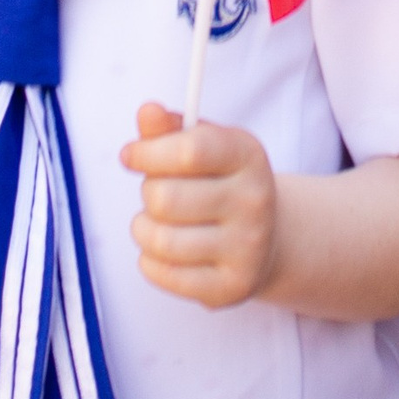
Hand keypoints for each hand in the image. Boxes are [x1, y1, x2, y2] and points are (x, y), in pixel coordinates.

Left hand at [124, 102, 281, 305]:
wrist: (268, 238)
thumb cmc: (220, 183)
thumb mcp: (203, 146)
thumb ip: (169, 129)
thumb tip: (147, 111)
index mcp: (248, 155)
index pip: (190, 150)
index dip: (148, 152)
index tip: (131, 155)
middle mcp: (255, 201)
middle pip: (164, 198)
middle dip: (148, 194)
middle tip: (158, 194)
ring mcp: (247, 247)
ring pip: (160, 240)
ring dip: (144, 229)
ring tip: (156, 223)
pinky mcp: (231, 287)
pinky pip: (162, 273)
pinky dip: (149, 261)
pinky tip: (165, 251)